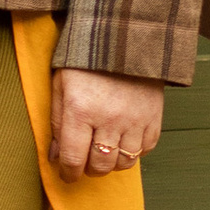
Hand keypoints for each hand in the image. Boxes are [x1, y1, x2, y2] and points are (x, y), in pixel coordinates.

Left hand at [53, 67, 163, 183]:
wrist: (123, 35)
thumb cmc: (85, 61)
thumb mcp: (61, 86)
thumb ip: (56, 123)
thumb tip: (56, 157)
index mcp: (80, 110)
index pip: (73, 158)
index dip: (68, 173)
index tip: (67, 174)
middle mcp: (109, 119)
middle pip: (100, 165)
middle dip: (89, 169)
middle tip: (85, 161)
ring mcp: (134, 119)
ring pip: (124, 162)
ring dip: (112, 163)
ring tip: (104, 151)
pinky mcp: (154, 117)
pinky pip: (145, 149)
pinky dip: (134, 151)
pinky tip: (124, 140)